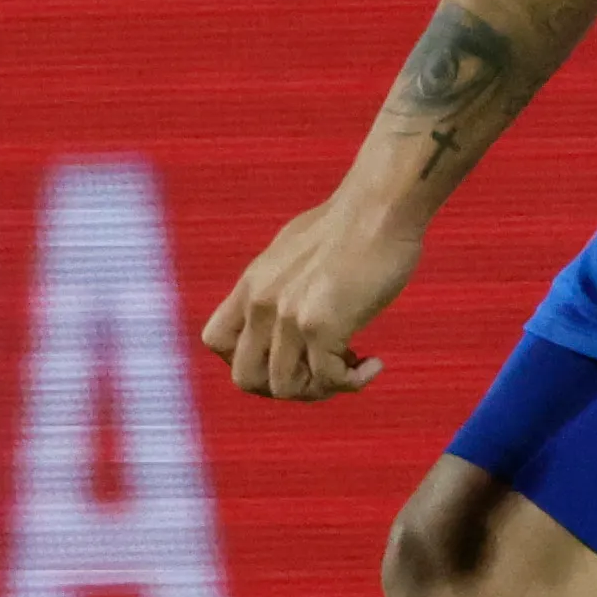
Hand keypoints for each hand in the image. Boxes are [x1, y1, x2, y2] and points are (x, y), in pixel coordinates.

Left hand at [202, 191, 419, 399]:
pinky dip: (354, 382)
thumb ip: (284, 284)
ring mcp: (288, 315)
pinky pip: (328, 379)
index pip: (216, 342)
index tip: (288, 353)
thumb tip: (293, 311)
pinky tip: (374, 365)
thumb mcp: (297, 252)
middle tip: (320, 372)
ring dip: (321, 390)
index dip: (249, 359)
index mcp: (252, 284)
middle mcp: (262, 302)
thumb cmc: (353, 224)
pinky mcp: (321, 324)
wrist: (380, 207)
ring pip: (285, 389)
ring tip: (351, 366)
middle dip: (285, 386)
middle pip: (245, 378)